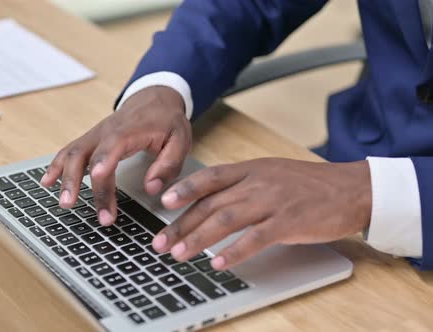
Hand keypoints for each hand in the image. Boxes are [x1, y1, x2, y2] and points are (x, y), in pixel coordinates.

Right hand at [41, 86, 191, 225]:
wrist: (155, 98)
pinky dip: (56, 166)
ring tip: (63, 202)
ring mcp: (95, 135)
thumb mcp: (180, 140)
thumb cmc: (167, 121)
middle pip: (85, 154)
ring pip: (72, 153)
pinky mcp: (90, 140)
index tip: (97, 176)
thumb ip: (168, 165)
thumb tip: (151, 188)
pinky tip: (47, 182)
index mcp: (130, 130)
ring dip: (64, 177)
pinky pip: (68, 151)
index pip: (112, 146)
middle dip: (77, 180)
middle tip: (75, 205)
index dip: (103, 161)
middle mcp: (107, 132)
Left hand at [152, 158, 371, 269]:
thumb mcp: (271, 174)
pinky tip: (219, 262)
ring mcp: (272, 201)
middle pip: (211, 203)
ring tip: (180, 254)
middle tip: (161, 242)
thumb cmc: (308, 184)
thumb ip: (242, 185)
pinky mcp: (288, 221)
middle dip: (181, 224)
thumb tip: (211, 203)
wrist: (351, 188)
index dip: (184, 189)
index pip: (209, 177)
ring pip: (226, 219)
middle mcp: (257, 182)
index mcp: (251, 169)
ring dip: (199, 238)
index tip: (163, 203)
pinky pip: (255, 238)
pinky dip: (235, 251)